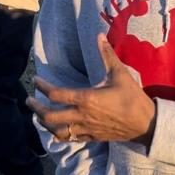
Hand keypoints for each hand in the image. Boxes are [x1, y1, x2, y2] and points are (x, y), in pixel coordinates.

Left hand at [27, 34, 156, 146]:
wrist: (145, 123)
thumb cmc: (132, 97)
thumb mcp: (119, 73)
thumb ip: (107, 54)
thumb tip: (99, 36)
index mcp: (86, 98)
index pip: (56, 94)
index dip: (42, 86)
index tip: (36, 80)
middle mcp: (82, 115)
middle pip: (50, 116)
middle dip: (36, 108)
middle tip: (29, 101)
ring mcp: (86, 129)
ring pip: (57, 131)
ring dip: (45, 124)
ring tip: (39, 116)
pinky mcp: (92, 137)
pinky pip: (70, 138)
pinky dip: (59, 133)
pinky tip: (57, 128)